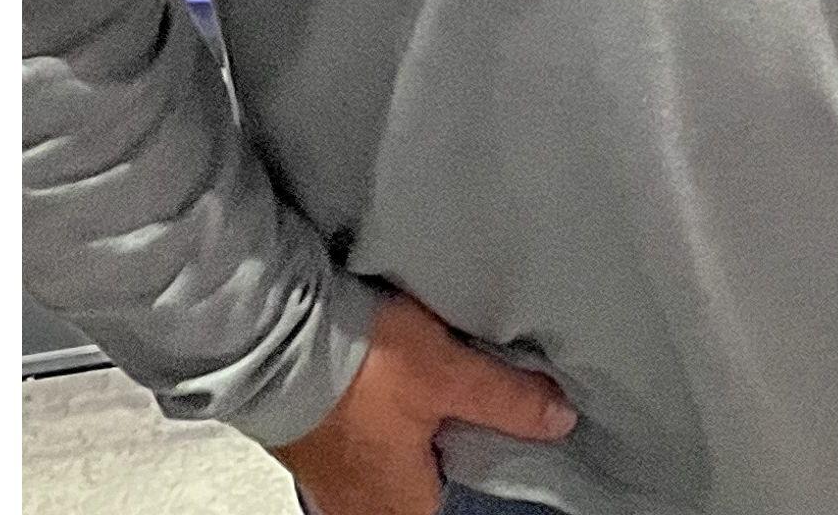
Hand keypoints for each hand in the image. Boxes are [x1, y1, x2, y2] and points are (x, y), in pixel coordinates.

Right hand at [274, 289, 572, 514]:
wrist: (278, 341)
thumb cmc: (359, 369)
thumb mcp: (451, 375)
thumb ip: (508, 401)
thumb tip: (559, 419)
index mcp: (400, 508)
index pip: (453, 513)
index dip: (478, 479)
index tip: (493, 448)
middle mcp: (361, 506)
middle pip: (421, 493)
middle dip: (446, 460)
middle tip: (469, 419)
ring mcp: (331, 480)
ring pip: (389, 474)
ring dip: (413, 445)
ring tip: (435, 402)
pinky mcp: (311, 447)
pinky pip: (361, 452)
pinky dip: (382, 431)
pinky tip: (391, 395)